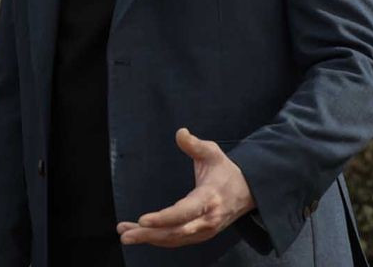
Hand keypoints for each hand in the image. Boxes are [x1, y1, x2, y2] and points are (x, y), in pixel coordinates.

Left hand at [116, 128, 255, 247]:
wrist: (248, 192)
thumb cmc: (225, 170)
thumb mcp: (213, 152)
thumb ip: (195, 144)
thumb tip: (180, 132)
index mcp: (210, 198)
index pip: (185, 212)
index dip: (164, 218)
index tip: (143, 220)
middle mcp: (207, 219)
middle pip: (176, 231)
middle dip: (149, 234)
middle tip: (124, 234)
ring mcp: (205, 230)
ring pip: (174, 239)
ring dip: (149, 238)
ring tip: (125, 234)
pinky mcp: (201, 234)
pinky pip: (177, 240)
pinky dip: (157, 239)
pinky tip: (139, 234)